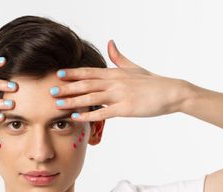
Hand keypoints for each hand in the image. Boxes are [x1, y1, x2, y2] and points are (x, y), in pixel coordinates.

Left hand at [51, 40, 190, 120]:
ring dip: (73, 101)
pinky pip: (103, 113)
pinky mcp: (125, 109)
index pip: (89, 72)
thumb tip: (110, 42)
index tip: (58, 74)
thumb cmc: (152, 82)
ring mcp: (120, 95)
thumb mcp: (134, 67)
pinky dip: (88, 115)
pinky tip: (76, 117)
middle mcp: (115, 82)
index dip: (73, 73)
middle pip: (86, 84)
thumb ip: (119, 57)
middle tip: (50, 90)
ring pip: (91, 98)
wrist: (172, 93)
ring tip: (58, 104)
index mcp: (115, 73)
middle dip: (67, 87)